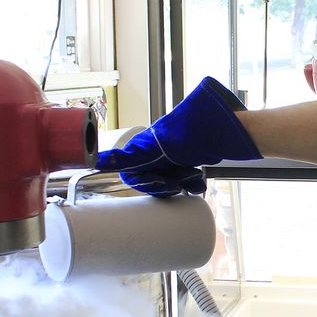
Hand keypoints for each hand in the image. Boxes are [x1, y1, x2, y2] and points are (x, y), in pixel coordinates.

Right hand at [97, 77, 261, 195]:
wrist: (220, 132)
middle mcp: (156, 153)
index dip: (147, 184)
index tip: (163, 184)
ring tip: (195, 175)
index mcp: (143, 148)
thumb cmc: (184, 136)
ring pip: (172, 183)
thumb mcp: (153, 149)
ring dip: (184, 183)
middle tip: (182, 181)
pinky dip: (194, 184)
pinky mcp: (190, 161)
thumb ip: (124, 158)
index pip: (134, 176)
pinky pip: (187, 182)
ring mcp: (173, 157)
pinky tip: (200, 181)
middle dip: (170, 184)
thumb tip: (96, 161)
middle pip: (154, 181)